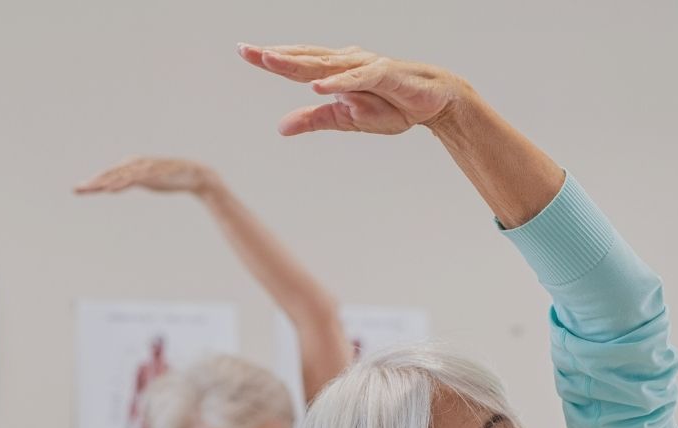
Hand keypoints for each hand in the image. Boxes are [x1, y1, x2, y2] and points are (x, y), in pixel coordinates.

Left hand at [75, 157, 216, 196]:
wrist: (195, 175)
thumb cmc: (169, 178)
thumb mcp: (147, 180)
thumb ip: (131, 181)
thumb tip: (115, 186)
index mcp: (131, 165)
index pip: (108, 175)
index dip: (92, 182)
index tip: (78, 190)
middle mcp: (135, 164)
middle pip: (109, 174)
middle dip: (92, 182)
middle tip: (77, 190)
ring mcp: (144, 168)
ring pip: (119, 176)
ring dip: (103, 183)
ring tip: (90, 190)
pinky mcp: (153, 173)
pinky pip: (134, 179)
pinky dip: (121, 183)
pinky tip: (110, 189)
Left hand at [237, 44, 468, 136]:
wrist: (433, 103)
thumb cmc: (391, 105)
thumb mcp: (346, 119)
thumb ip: (314, 120)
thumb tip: (281, 127)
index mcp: (334, 72)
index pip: (297, 64)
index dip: (271, 58)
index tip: (244, 51)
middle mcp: (345, 63)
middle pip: (304, 58)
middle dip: (275, 54)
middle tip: (246, 50)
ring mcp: (364, 67)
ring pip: (325, 64)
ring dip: (297, 62)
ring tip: (270, 60)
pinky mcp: (384, 75)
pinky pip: (357, 78)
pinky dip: (337, 81)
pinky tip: (318, 85)